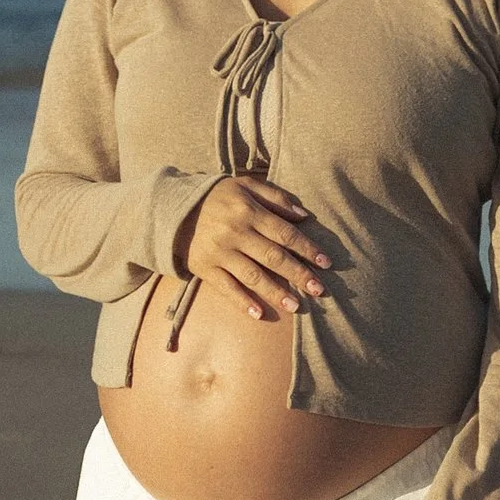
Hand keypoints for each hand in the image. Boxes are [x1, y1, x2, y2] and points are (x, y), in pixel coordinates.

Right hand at [180, 176, 331, 321]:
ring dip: (275, 293)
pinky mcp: (205, 268)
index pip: (284, 232)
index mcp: (248, 210)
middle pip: (273, 257)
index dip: (307, 248)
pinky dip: (242, 302)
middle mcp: (235, 232)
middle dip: (298, 275)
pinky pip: (226, 288)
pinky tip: (259, 314)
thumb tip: (304, 215)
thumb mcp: (244, 185)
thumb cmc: (217, 197)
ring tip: (296, 306)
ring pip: (253, 276)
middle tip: (319, 290)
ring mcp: (219, 252)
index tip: (326, 263)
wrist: (173, 210)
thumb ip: (275, 197)